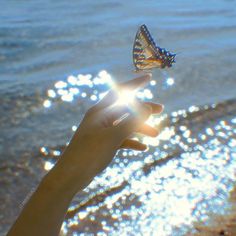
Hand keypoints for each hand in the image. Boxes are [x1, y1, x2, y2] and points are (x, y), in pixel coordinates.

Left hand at [58, 74, 162, 188]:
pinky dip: (131, 141)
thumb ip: (131, 121)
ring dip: (140, 128)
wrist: (72, 175)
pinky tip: (143, 148)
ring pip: (124, 125)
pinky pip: (120, 139)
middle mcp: (100, 118)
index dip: (135, 83)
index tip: (149, 77)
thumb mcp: (113, 136)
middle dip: (143, 109)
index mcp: (100, 112)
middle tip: (160, 110)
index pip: (120, 91)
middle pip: (125, 109)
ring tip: (156, 135)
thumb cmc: (90, 153)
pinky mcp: (103, 143)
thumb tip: (148, 107)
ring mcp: (102, 131)